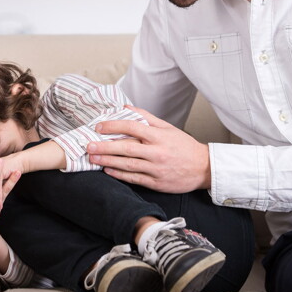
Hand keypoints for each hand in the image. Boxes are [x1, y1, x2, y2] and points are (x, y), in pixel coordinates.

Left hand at [87, 106, 210, 192]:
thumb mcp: (168, 128)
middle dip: (105, 147)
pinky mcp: (156, 183)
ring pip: (127, 165)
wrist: (203, 168)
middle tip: (89, 145)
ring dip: (108, 161)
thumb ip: (146, 117)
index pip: (132, 128)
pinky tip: (107, 170)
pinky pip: (134, 179)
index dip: (113, 126)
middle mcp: (157, 153)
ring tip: (93, 158)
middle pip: (126, 148)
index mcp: (159, 137)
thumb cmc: (184, 146)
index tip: (99, 127)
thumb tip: (126, 108)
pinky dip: (119, 175)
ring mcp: (156, 169)